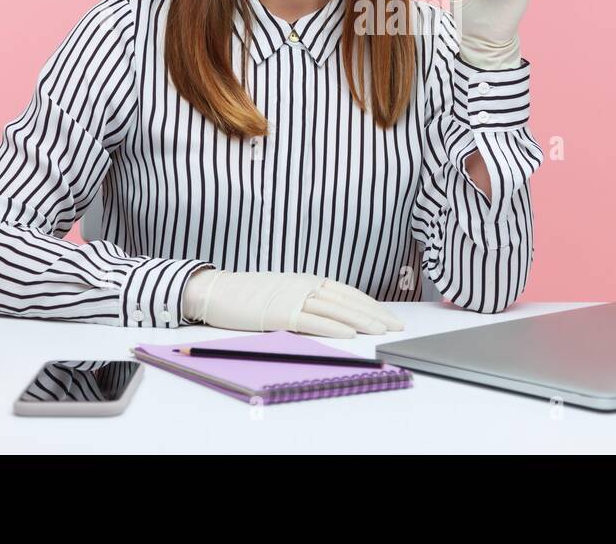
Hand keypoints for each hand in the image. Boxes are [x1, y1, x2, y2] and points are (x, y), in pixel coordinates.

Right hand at [181, 269, 404, 337]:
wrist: (218, 290)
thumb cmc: (250, 295)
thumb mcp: (285, 291)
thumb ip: (308, 301)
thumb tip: (333, 316)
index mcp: (309, 280)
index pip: (349, 293)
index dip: (372, 305)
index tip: (390, 317)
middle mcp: (306, 286)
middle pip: (348, 301)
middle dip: (375, 314)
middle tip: (397, 327)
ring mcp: (294, 298)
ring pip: (336, 310)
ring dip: (361, 320)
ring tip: (381, 331)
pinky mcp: (280, 313)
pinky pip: (312, 321)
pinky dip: (332, 327)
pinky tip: (349, 334)